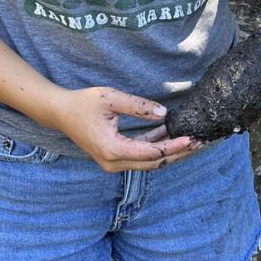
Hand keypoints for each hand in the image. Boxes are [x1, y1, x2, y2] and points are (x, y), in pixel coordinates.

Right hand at [50, 86, 199, 171]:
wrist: (61, 112)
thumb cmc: (83, 103)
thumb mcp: (111, 98)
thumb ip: (138, 106)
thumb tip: (164, 114)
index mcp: (113, 149)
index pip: (152, 153)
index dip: (174, 147)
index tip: (191, 138)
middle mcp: (113, 162)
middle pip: (154, 163)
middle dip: (177, 153)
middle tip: (199, 142)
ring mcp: (113, 163)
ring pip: (148, 162)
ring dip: (169, 152)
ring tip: (190, 141)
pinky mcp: (114, 158)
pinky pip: (140, 156)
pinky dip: (156, 148)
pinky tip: (169, 136)